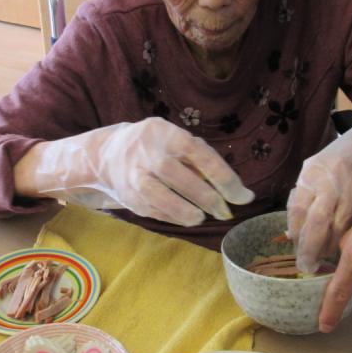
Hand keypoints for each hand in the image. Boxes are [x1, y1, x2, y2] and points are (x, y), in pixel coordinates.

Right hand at [16, 117, 253, 224]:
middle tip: (226, 211)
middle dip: (210, 200)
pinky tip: (187, 217)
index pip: (202, 156)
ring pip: (166, 200)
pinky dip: (176, 218)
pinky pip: (157, 212)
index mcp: (167, 134)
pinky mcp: (130, 198)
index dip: (226, 179)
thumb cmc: (156, 145)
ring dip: (190, 213)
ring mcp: (135, 177)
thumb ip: (204, 158)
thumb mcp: (178, 139)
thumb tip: (236, 189)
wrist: (107, 154)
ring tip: (203, 216)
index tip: (244, 196)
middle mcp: (148, 154)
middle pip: (184, 181)